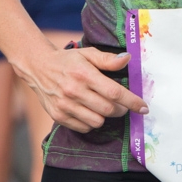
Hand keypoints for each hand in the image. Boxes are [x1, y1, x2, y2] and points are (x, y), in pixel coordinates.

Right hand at [10, 43, 146, 132]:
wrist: (38, 67)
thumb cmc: (68, 60)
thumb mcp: (88, 53)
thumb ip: (108, 59)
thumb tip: (128, 59)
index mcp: (84, 74)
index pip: (114, 92)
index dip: (132, 102)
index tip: (144, 108)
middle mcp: (74, 91)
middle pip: (108, 110)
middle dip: (121, 110)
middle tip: (122, 105)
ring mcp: (65, 105)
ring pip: (97, 121)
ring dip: (106, 116)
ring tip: (103, 106)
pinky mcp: (58, 116)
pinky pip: (84, 127)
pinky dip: (92, 122)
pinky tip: (90, 111)